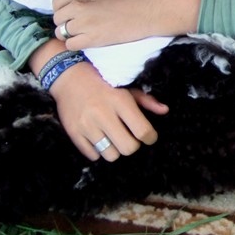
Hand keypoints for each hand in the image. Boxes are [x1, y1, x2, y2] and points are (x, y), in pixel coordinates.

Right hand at [48, 61, 168, 160]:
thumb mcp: (126, 87)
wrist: (69, 78)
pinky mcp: (74, 133)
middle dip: (132, 145)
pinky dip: (98, 151)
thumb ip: (146, 100)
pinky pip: (93, 156)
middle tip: (130, 137)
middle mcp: (103, 114)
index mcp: (120, 101)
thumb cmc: (103, 83)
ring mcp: (86, 125)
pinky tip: (98, 138)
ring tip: (112, 137)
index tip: (149, 136)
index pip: (143, 131)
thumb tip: (164, 110)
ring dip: (115, 149)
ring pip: (111, 155)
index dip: (150, 137)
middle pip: (128, 148)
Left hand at [52, 0, 201, 49]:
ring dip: (70, 34)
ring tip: (85, 35)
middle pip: (57, 18)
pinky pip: (71, 44)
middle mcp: (79, 4)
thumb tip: (80, 3)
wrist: (153, 8)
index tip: (73, 14)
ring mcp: (84, 22)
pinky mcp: (93, 38)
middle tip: (80, 26)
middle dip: (66, 23)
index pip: (57, 2)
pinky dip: (76, 44)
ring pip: (61, 32)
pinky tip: (89, 41)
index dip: (63, 10)